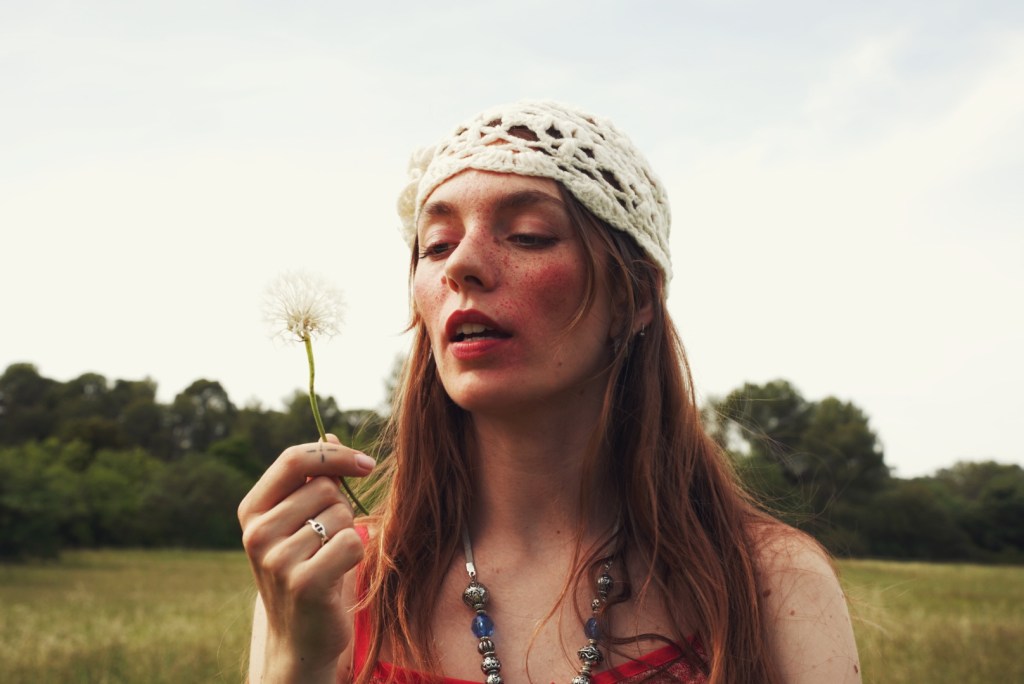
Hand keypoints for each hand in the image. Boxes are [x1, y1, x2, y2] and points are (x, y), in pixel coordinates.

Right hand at [238, 434, 375, 681]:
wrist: (302, 638)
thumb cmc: (309, 570)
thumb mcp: (302, 522)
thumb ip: (314, 480)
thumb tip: (330, 433)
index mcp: (252, 510)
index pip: (294, 459)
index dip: (335, 454)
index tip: (365, 463)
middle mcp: (257, 532)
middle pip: (325, 487)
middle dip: (342, 508)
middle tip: (329, 540)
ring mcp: (276, 559)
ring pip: (342, 515)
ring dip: (348, 534)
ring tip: (329, 561)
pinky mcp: (304, 582)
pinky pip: (352, 542)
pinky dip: (357, 555)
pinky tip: (338, 575)